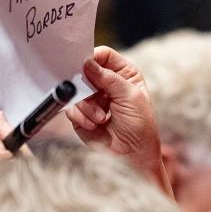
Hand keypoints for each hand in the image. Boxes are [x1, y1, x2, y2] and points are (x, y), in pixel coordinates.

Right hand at [66, 46, 171, 195]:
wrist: (132, 156)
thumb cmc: (139, 126)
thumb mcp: (129, 96)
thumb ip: (108, 78)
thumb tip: (87, 63)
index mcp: (123, 74)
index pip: (103, 55)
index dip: (93, 58)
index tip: (85, 65)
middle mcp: (106, 84)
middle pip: (85, 71)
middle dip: (87, 84)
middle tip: (91, 93)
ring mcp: (92, 99)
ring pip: (76, 90)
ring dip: (88, 105)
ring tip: (102, 118)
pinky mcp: (81, 115)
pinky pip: (71, 107)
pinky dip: (81, 116)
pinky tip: (95, 125)